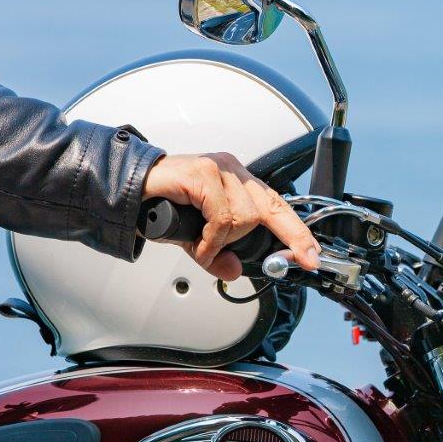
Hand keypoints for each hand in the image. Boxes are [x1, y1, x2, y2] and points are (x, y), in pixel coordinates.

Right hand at [141, 153, 319, 281]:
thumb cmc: (164, 206)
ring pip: (245, 217)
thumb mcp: (196, 240)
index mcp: (238, 182)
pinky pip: (222, 217)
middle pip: (273, 207)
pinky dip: (210, 238)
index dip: (297, 232)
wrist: (130, 189)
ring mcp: (219, 169)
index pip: (278, 206)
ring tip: (202, 245)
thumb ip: (217, 255)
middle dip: (291, 237)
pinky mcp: (203, 173)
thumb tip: (234, 272)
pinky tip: (197, 242)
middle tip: (302, 258)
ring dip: (224, 241)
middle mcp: (233, 171)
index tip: (312, 256)